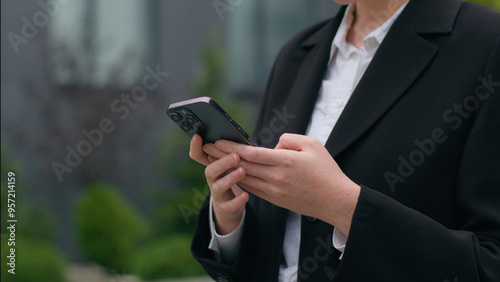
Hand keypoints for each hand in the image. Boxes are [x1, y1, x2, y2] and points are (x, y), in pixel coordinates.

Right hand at [189, 135, 248, 234]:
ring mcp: (218, 194)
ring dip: (230, 178)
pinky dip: (237, 200)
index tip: (197, 136)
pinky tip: (246, 195)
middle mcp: (212, 179)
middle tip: (235, 156)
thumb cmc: (232, 178)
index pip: (198, 155)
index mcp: (212, 166)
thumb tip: (238, 137)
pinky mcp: (226, 207)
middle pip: (210, 170)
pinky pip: (230, 205)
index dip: (195, 147)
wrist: (230, 206)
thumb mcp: (229, 165)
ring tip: (242, 171)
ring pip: (219, 187)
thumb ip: (230, 152)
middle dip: (222, 163)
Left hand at [215, 133, 360, 234]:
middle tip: (207, 148)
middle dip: (222, 156)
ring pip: (245, 179)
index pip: (251, 153)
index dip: (232, 147)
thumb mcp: (312, 144)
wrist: (335, 200)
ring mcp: (275, 191)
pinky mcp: (275, 200)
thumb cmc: (326, 170)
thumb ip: (289, 139)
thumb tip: (273, 145)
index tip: (218, 140)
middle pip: (243, 166)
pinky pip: (253, 189)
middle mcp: (276, 177)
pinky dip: (240, 181)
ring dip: (228, 169)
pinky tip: (232, 175)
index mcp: (285, 161)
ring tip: (214, 160)